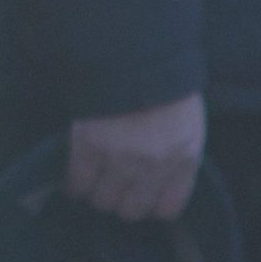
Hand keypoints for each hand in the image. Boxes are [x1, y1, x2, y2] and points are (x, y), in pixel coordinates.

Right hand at [66, 93, 205, 222]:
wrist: (133, 52)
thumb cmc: (164, 79)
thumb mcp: (187, 117)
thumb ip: (177, 149)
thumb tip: (160, 171)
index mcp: (184, 158)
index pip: (168, 207)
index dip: (151, 206)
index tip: (141, 198)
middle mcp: (155, 167)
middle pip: (132, 209)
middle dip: (121, 203)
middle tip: (112, 192)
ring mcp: (121, 159)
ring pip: (104, 200)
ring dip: (97, 196)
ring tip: (91, 186)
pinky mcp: (90, 146)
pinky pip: (79, 180)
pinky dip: (74, 186)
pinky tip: (73, 184)